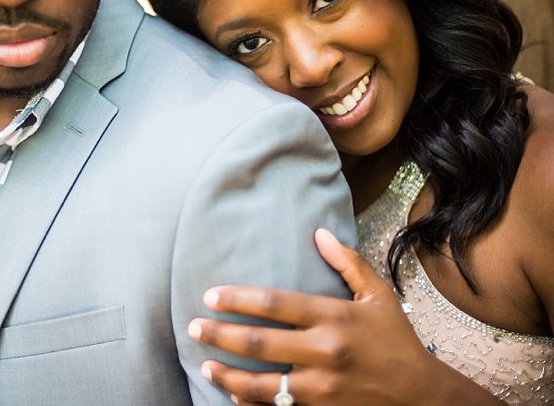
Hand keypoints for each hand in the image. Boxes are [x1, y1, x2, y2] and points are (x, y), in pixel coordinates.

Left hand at [188, 229, 502, 404]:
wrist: (425, 397)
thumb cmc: (398, 342)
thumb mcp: (379, 296)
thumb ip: (347, 263)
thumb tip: (319, 232)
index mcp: (334, 317)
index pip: (273, 303)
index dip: (237, 299)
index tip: (211, 297)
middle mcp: (324, 351)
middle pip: (259, 342)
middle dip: (220, 335)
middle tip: (195, 327)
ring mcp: (322, 387)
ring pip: (262, 384)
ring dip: (228, 375)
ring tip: (205, 365)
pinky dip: (251, 404)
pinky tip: (232, 395)